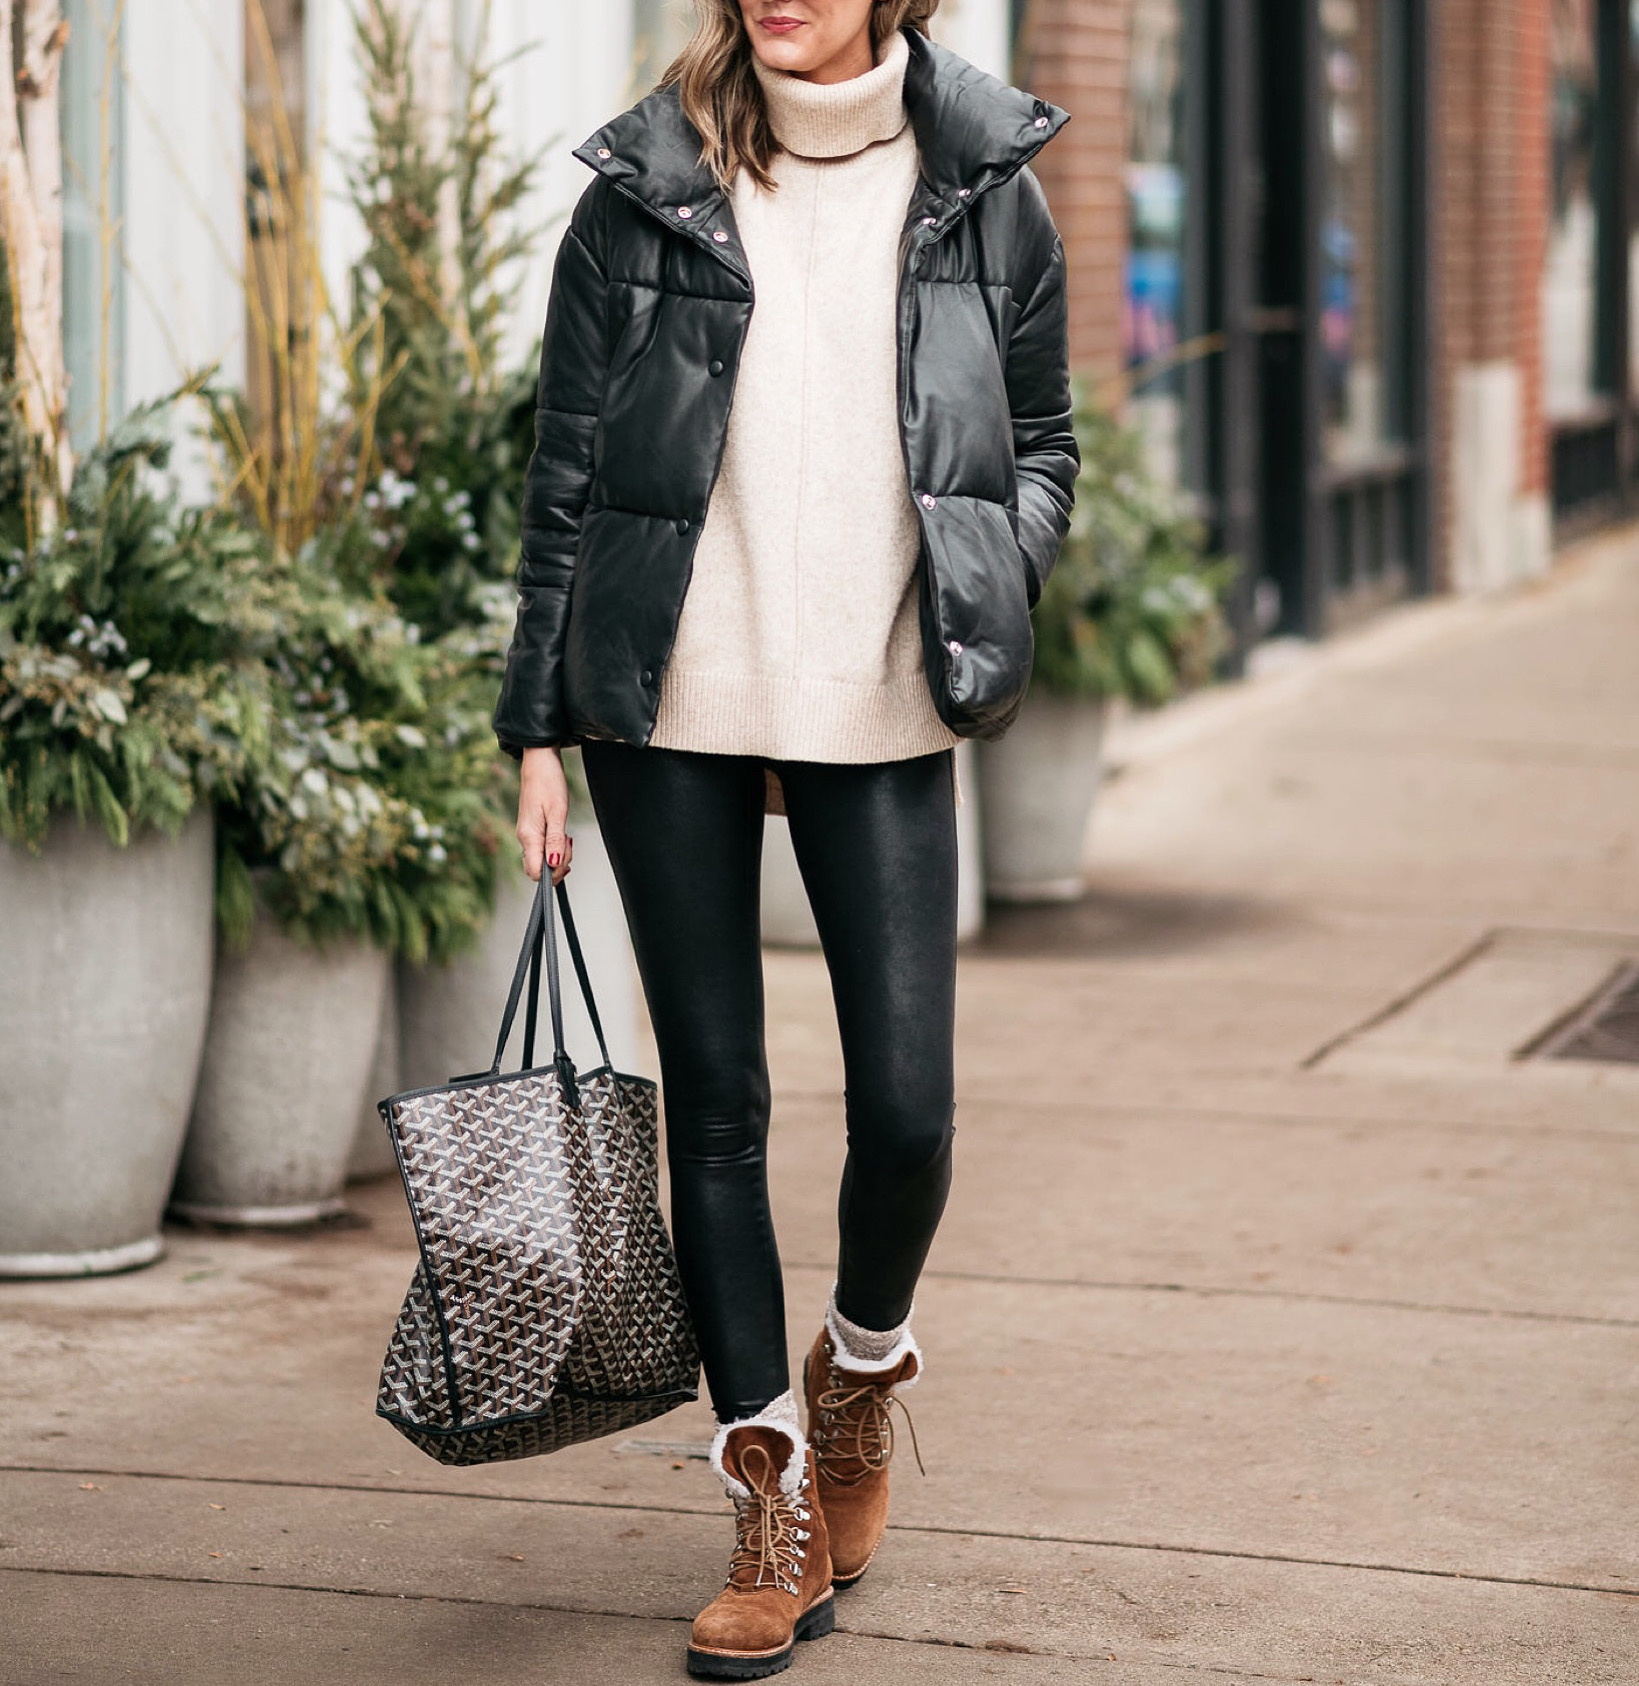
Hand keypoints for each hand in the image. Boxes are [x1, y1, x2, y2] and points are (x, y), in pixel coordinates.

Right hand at [516, 747, 572, 884]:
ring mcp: (527, 833)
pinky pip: (542, 847)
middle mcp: (524, 837)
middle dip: (557, 864)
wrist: (539, 762)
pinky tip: (562, 835)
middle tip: (569, 845)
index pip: (534, 872)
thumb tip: (553, 863)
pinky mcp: (532, 828)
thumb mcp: (557, 812)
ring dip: (557, 854)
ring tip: (567, 837)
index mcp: (528, 836)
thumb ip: (555, 840)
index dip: (552, 874)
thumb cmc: (548, 782)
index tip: (566, 861)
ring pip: (541, 858)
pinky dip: (554, 846)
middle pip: (538, 868)